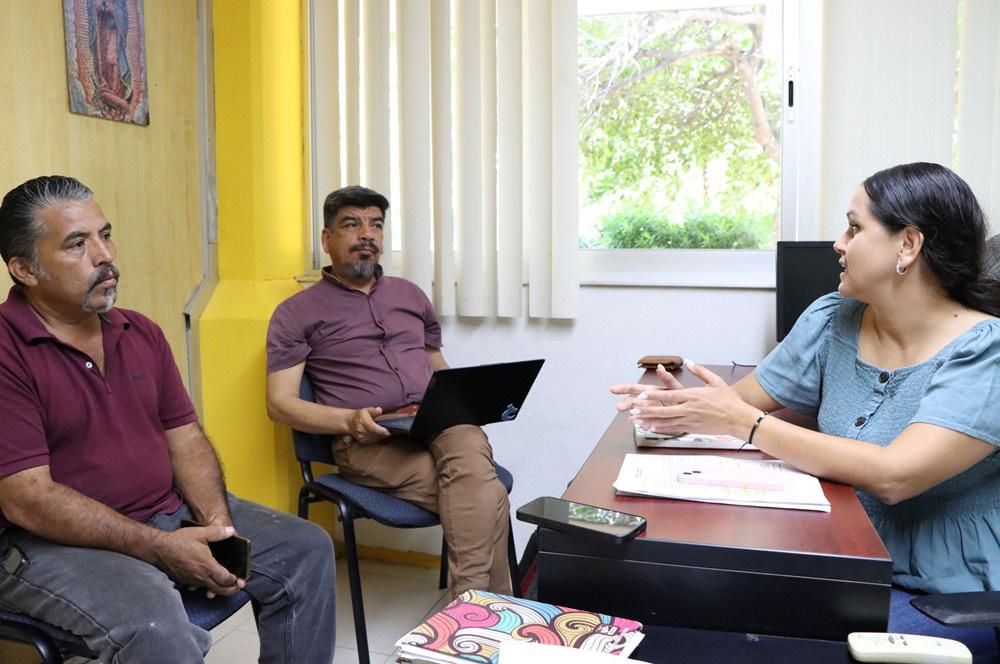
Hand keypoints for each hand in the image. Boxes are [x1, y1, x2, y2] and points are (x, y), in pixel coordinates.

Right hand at [152, 524, 244, 597]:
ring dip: (220, 590)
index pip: (225, 579)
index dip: (234, 580)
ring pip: (210, 589)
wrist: (159, 549)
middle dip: (231, 590)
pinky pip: (199, 587)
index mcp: (207, 566)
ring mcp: (192, 581)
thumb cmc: (179, 541)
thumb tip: (231, 530)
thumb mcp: (200, 533)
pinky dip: (207, 587)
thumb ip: (217, 532)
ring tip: (227, 586)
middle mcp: (200, 576)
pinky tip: (209, 582)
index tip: (239, 578)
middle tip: (239, 587)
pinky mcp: (185, 581)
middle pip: (220, 589)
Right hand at [348, 407, 390, 443]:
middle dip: (384, 433)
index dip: (381, 430)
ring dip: (382, 435)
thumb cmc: (360, 415)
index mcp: (363, 421)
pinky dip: (379, 437)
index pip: (372, 428)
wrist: (350, 423)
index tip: (388, 431)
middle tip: (392, 429)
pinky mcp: (363, 441)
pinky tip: (381, 433)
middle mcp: (361, 430)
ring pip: (376, 438)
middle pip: (376, 434)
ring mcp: (362, 437)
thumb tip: (379, 410)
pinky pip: (374, 440)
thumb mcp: (366, 410)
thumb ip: (373, 410)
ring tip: (388, 430)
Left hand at [615, 362, 756, 436]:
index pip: (669, 395)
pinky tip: (649, 428)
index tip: (641, 395)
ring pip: (664, 421)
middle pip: (663, 410)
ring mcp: (689, 420)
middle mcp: (688, 409)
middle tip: (631, 409)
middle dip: (645, 410)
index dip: (654, 396)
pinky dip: (659, 428)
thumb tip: (689, 361)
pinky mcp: (691, 429)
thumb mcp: (715, 381)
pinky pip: (672, 429)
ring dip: (648, 420)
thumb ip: (700, 371)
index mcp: (692, 396)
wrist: (738, 419)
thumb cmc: (728, 400)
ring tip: (634, 419)